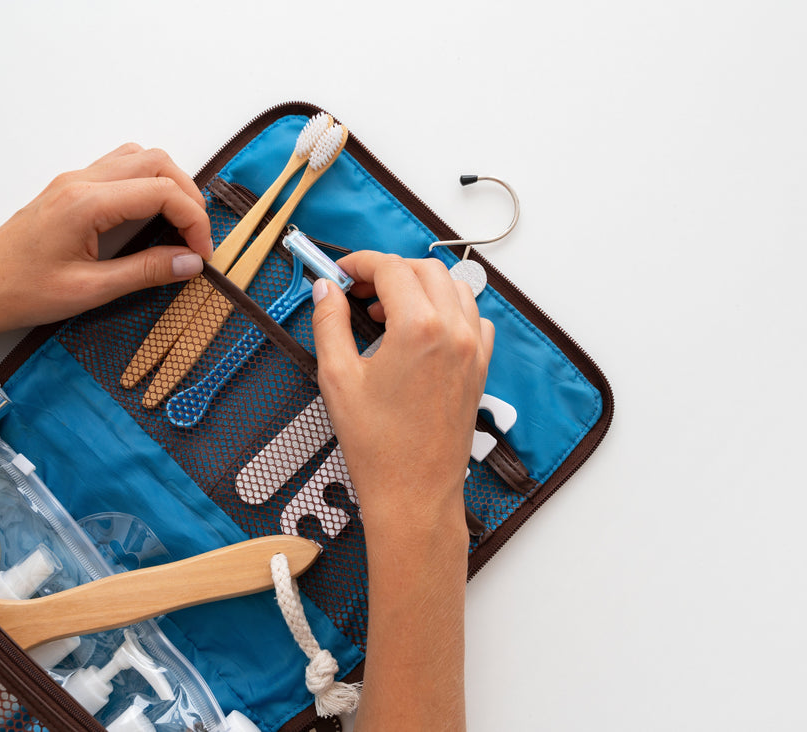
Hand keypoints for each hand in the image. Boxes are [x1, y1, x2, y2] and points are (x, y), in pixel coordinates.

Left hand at [0, 144, 210, 454]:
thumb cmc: (22, 294)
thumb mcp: (90, 291)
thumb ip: (145, 272)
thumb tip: (192, 263)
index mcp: (86, 202)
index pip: (162, 191)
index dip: (194, 221)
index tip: (201, 256)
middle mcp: (81, 181)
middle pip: (157, 162)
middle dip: (188, 197)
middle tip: (196, 240)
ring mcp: (73, 180)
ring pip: (139, 158)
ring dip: (169, 185)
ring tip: (178, 226)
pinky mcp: (68, 188)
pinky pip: (119, 167)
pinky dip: (146, 183)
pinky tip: (149, 218)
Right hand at [311, 252, 494, 537]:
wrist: (414, 493)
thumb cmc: (378, 446)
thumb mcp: (337, 377)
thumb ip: (330, 323)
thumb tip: (326, 291)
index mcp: (420, 328)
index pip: (391, 269)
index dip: (360, 263)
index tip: (341, 272)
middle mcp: (454, 332)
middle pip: (424, 270)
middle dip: (389, 271)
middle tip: (357, 290)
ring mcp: (473, 349)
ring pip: (455, 288)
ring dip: (420, 286)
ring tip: (387, 310)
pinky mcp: (480, 368)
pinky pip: (474, 318)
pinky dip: (449, 310)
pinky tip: (422, 330)